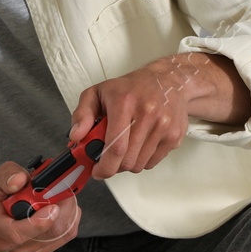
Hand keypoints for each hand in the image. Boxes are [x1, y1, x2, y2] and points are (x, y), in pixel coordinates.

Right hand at [0, 161, 79, 251]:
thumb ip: (7, 175)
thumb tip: (18, 181)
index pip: (16, 233)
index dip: (38, 222)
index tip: (53, 206)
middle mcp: (8, 242)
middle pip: (44, 236)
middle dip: (60, 211)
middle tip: (64, 190)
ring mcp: (25, 250)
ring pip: (58, 236)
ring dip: (66, 213)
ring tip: (61, 195)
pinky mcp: (40, 250)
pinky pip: (63, 237)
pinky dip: (69, 220)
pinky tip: (64, 207)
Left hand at [69, 59, 194, 177]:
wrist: (169, 81)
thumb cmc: (131, 88)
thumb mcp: (98, 92)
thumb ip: (82, 114)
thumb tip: (76, 136)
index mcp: (125, 103)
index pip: (116, 147)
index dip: (105, 166)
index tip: (97, 171)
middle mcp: (147, 114)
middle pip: (127, 160)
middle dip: (113, 166)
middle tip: (108, 157)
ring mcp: (163, 126)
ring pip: (139, 165)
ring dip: (127, 163)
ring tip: (125, 145)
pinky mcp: (174, 136)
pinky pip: (152, 163)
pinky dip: (142, 159)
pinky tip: (139, 143)